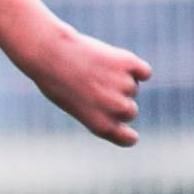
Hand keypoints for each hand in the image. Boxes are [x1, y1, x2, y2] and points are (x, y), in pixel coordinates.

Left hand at [17, 17, 150, 145]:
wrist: (50, 54)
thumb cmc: (56, 81)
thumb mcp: (74, 105)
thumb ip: (99, 110)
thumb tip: (122, 101)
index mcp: (101, 125)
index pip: (127, 138)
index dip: (128, 135)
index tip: (129, 133)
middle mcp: (116, 109)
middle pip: (130, 111)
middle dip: (118, 101)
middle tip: (95, 88)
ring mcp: (125, 86)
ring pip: (132, 86)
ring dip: (119, 79)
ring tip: (94, 70)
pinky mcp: (129, 63)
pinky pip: (144, 71)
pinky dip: (134, 67)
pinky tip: (115, 61)